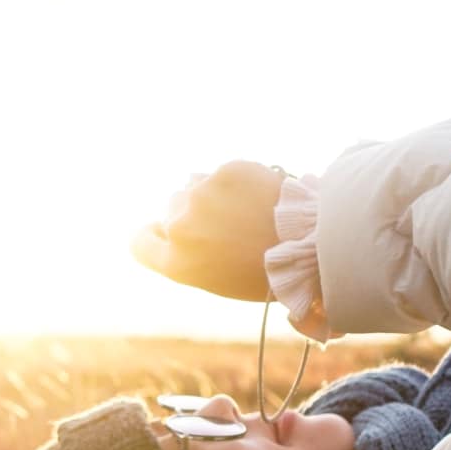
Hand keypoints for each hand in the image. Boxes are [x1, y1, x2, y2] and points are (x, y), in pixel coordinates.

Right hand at [130, 160, 285, 300]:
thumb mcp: (216, 277)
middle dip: (189, 215)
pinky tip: (257, 196)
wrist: (310, 245)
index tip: (160, 231)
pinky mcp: (224, 172)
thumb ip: (186, 253)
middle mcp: (180, 228)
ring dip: (208, 195)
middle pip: (169, 212)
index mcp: (176, 263)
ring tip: (243, 211)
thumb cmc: (267, 273)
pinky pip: (218, 173)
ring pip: (192, 186)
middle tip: (224, 226)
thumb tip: (170, 226)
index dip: (151, 235)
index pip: (140, 242)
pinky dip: (233, 181)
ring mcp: (201, 196)